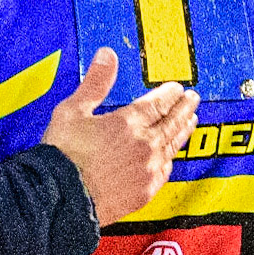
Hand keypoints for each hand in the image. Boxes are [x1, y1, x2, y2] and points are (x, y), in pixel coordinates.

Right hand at [41, 49, 197, 225]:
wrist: (60, 198)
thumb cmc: (63, 156)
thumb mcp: (73, 111)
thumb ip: (95, 82)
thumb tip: (107, 55)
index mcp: (128, 123)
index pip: (158, 103)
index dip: (169, 93)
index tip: (177, 88)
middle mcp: (144, 145)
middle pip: (172, 122)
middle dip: (184, 108)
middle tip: (193, 99)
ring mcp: (147, 170)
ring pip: (173, 146)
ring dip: (183, 131)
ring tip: (190, 122)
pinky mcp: (144, 192)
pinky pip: (165, 172)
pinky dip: (170, 159)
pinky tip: (170, 157)